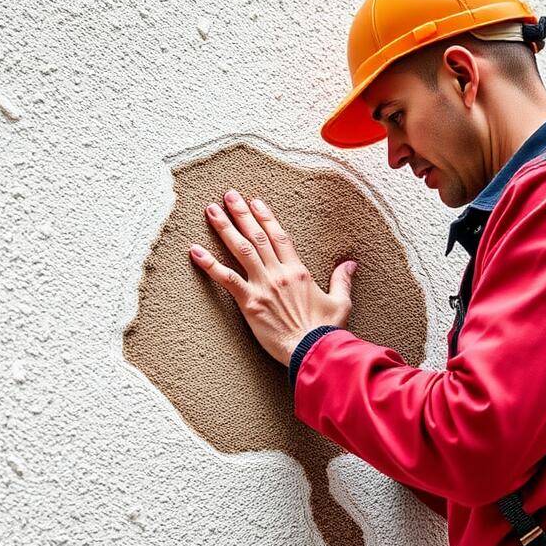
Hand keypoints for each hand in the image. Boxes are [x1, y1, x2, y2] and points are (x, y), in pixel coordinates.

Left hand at [188, 189, 356, 365]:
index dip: (266, 217)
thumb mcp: (341, 302)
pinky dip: (209, 264)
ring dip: (225, 228)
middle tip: (229, 195)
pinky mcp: (249, 303)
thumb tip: (350, 264)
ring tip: (211, 210)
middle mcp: (279, 273)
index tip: (255, 202)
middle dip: (242, 213)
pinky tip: (195, 250)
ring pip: (242, 249)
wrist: (313, 350)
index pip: (280, 237)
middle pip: (258, 236)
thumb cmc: (326, 330)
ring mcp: (263, 286)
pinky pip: (226, 279)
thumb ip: (342, 280)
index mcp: (299, 271)